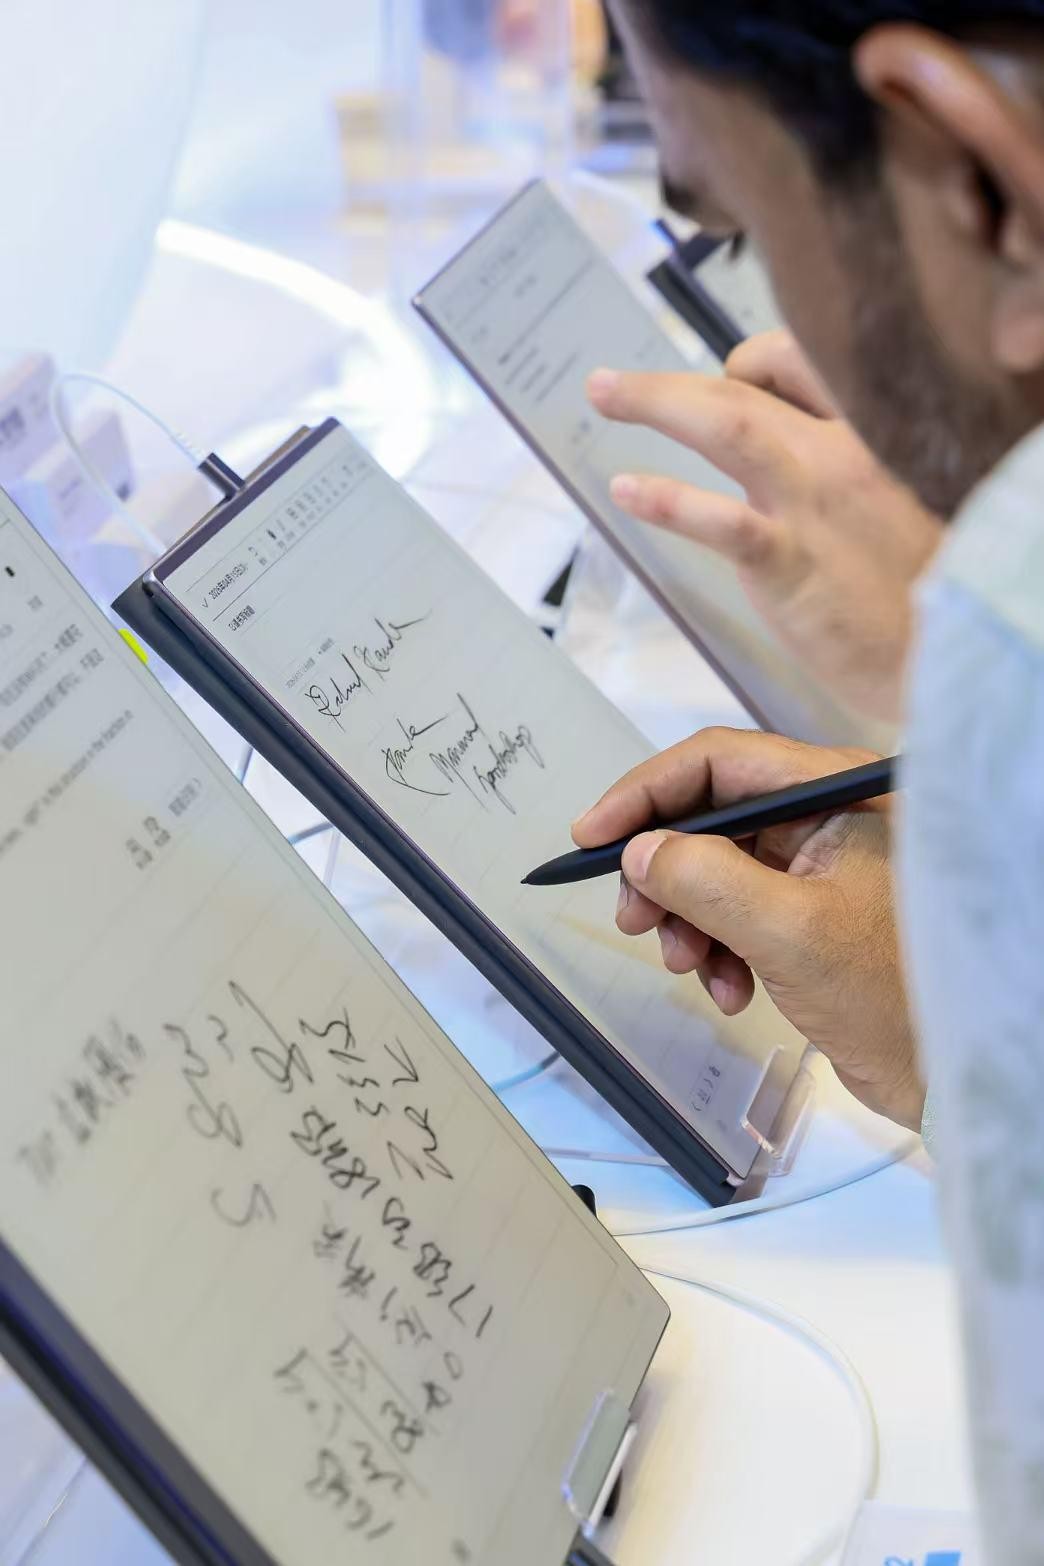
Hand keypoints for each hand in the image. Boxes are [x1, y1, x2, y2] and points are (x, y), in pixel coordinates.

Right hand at [572, 727, 924, 1130]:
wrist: (951, 1070)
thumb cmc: (892, 991)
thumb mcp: (789, 932)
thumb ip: (706, 881)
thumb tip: (638, 853)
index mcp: (833, 792)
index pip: (716, 761)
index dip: (645, 794)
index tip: (592, 835)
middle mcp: (823, 815)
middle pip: (707, 817)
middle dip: (663, 872)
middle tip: (634, 921)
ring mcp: (815, 864)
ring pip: (712, 869)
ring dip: (686, 920)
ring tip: (689, 966)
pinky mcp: (807, 911)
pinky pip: (733, 912)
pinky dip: (716, 948)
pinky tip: (731, 990)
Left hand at [587, 331, 943, 722]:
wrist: (953, 654)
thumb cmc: (921, 584)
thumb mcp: (894, 497)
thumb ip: (841, 461)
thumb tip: (768, 442)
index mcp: (873, 429)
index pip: (797, 359)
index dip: (744, 364)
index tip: (712, 390)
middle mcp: (848, 449)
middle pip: (748, 385)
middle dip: (673, 378)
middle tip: (612, 384)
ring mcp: (818, 502)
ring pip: (728, 424)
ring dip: (657, 402)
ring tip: (604, 394)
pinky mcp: (794, 561)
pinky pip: (721, 519)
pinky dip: (668, 499)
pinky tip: (628, 489)